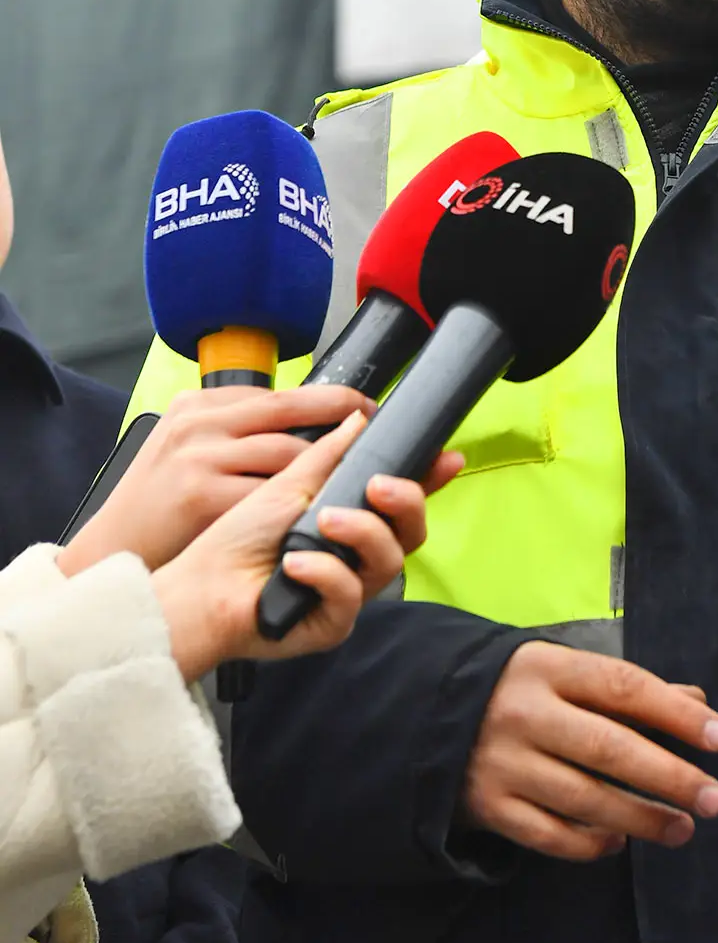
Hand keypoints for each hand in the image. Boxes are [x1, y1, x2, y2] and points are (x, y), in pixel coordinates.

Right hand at [57, 382, 381, 575]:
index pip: (282, 394)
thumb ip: (238, 431)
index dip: (331, 402)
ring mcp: (198, 457)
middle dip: (343, 418)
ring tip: (359, 476)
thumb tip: (305, 424)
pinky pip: (268, 497)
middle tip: (379, 432)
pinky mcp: (199, 495)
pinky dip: (299, 505)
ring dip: (327, 468)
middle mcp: (200, 422)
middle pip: (291, 410)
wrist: (113, 549)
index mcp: (201, 406)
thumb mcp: (191, 449)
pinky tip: (322, 512)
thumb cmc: (160, 505)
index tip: (364, 411)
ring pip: (287, 454)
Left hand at [150, 412, 463, 676]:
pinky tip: (294, 565)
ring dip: (360, 533)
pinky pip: (349, 596)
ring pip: (388, 562)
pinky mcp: (331, 622)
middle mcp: (355, 556)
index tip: (447, 458)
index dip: (429, 479)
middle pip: (411, 532)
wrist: (200, 587)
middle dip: (405, 503)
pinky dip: (324, 574)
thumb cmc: (235, 540)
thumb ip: (330, 454)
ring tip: (323, 522)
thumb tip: (361, 417)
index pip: (400, 499)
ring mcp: (347, 590)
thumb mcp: (288, 483)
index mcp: (349, 519)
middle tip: (378, 485)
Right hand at [462, 642, 717, 860]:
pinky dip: (591, 844)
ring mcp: (505, 764)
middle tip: (714, 798)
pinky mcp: (489, 807)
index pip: (624, 688)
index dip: (676, 713)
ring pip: (585, 799)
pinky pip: (551, 835)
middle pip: (609, 749)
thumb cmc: (517, 690)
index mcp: (549, 668)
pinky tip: (620, 842)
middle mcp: (526, 714)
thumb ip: (626, 688)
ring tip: (683, 829)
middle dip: (669, 777)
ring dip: (641, 818)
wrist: (427, 714)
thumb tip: (696, 702)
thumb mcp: (564, 671)